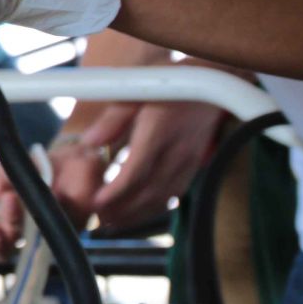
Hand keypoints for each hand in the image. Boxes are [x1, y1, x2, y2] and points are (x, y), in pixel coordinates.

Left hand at [0, 101, 227, 254]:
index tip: (96, 202)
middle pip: (148, 190)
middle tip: (98, 219)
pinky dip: (155, 207)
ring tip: (112, 221)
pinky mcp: (194, 165)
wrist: (213, 82)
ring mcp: (188, 160)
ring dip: (137, 213)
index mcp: (158, 131)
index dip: (116, 191)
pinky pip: (175, 193)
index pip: (137, 170)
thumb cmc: (170, 83)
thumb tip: (89, 142)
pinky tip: (138, 212)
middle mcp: (176, 150)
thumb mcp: (136, 91)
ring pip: (163, 197)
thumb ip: (113, 119)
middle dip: (122, 209)